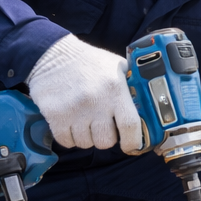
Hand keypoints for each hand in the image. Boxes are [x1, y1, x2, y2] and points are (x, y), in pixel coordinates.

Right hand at [26, 34, 142, 152]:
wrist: (51, 54)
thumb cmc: (89, 62)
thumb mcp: (117, 66)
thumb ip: (132, 86)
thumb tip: (149, 106)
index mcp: (115, 89)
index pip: (130, 125)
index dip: (132, 142)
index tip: (131, 146)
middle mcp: (96, 101)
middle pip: (106, 141)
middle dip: (106, 138)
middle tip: (103, 128)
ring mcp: (73, 110)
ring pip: (85, 143)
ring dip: (87, 138)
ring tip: (86, 123)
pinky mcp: (54, 115)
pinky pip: (66, 141)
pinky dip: (70, 138)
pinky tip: (71, 125)